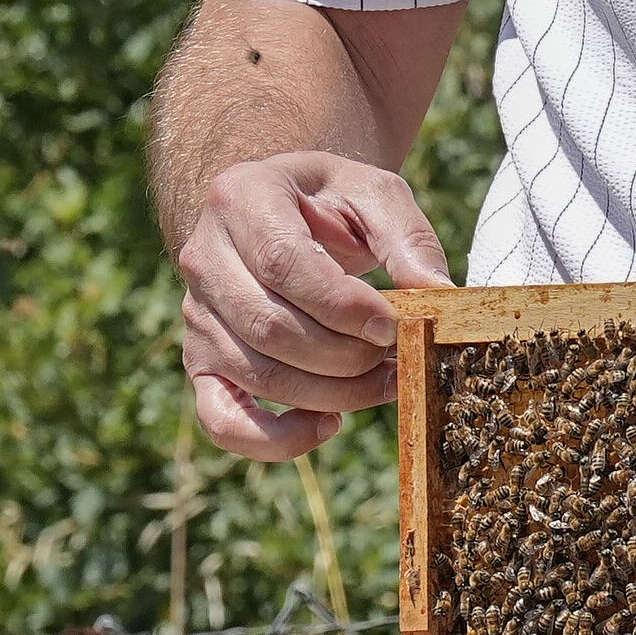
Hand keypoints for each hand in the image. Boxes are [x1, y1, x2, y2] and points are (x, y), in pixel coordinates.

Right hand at [177, 149, 453, 459]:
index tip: (391, 325)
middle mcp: (203, 258)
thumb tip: (439, 293)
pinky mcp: (201, 363)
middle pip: (270, 327)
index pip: (282, 262)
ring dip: (331, 394)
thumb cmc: (331, 201)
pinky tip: (328, 424)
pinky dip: (277, 440)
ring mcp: (196, 316)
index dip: (341, 305)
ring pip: (258, 375)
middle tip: (396, 356)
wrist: (281, 212)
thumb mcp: (373, 194)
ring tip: (383, 382)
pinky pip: (224, 421)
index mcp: (240, 199)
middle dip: (345, 355)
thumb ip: (406, 238)